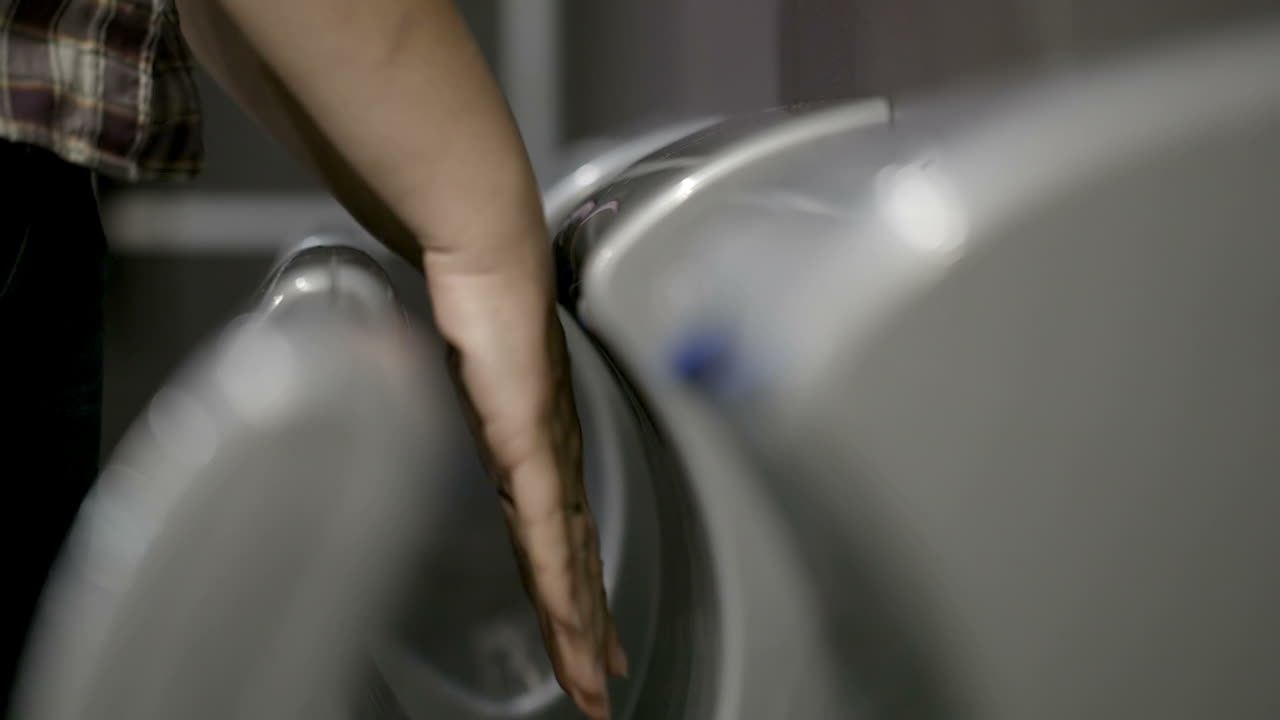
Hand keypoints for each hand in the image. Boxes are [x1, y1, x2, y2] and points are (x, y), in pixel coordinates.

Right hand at [427, 256, 627, 718]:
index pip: (559, 531)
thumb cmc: (480, 291)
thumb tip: (436, 391)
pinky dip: (561, 588)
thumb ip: (463, 390)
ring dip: (581, 628)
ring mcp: (547, 455)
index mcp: (539, 443)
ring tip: (594, 684)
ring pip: (568, 564)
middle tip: (603, 684)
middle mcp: (553, 458)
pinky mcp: (532, 445)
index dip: (575, 586)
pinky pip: (548, 533)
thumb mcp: (466, 359)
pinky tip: (574, 629)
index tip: (590, 630)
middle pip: (572, 561)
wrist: (487, 247)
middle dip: (588, 629)